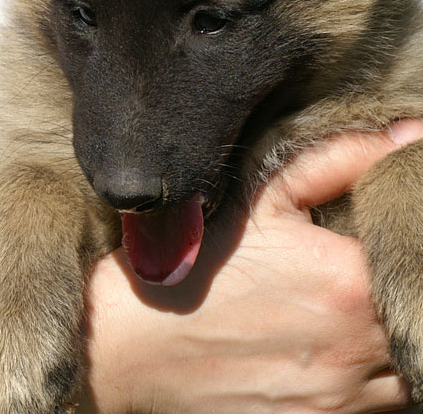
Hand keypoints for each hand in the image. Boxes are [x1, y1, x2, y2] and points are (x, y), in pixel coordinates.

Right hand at [79, 120, 421, 412]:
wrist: (128, 344)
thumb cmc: (196, 260)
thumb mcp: (264, 194)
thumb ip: (342, 159)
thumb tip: (408, 134)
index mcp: (350, 283)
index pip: (421, 253)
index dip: (412, 238)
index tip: (386, 227)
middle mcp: (357, 352)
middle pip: (417, 312)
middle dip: (404, 285)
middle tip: (359, 270)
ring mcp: (338, 403)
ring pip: (405, 371)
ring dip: (390, 338)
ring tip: (342, 308)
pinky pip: (374, 407)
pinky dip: (366, 377)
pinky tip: (327, 349)